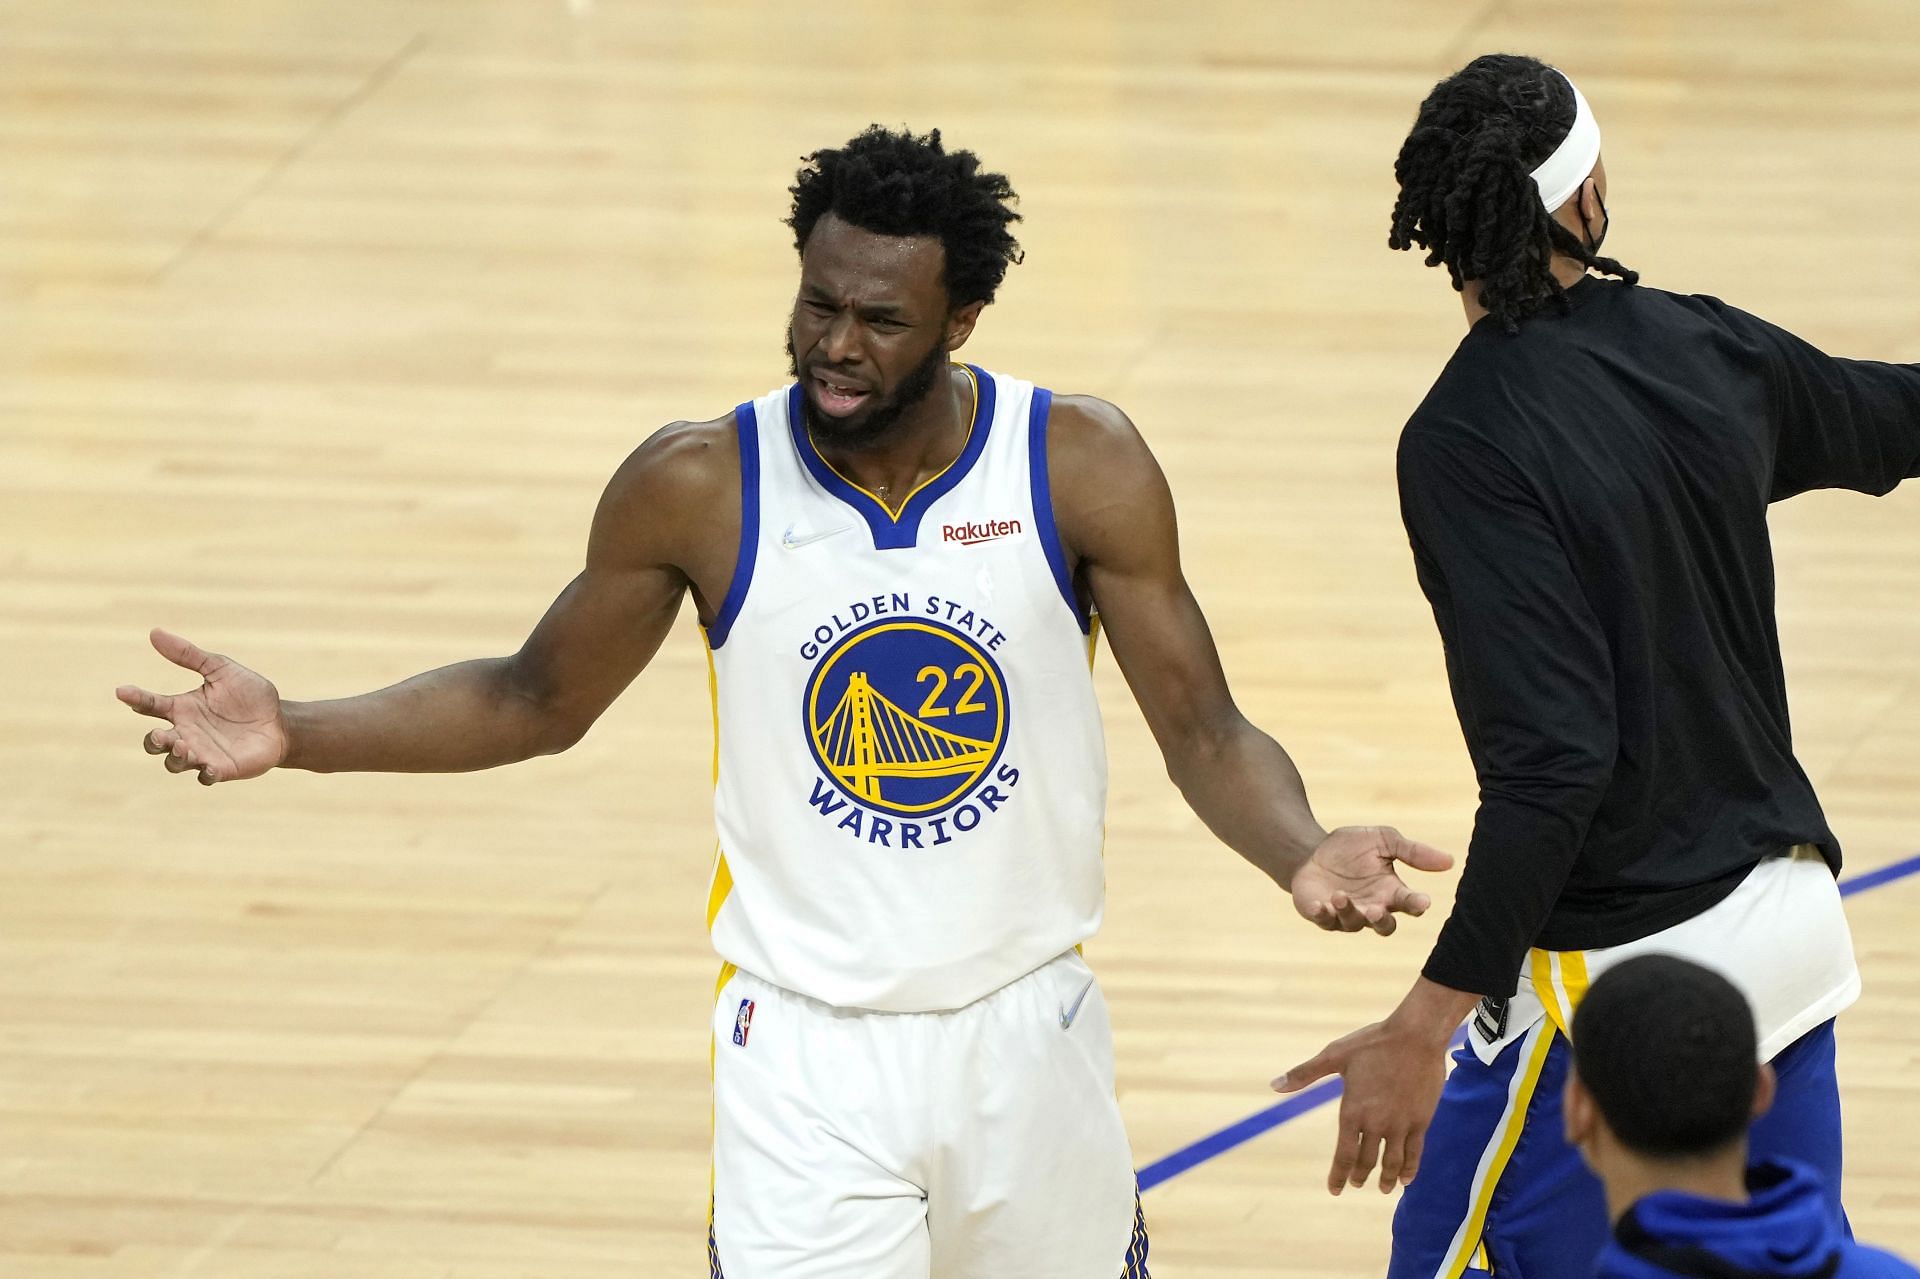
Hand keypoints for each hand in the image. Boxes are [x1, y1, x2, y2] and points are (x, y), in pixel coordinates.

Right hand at [116, 628, 288, 784]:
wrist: (281, 721)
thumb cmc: (249, 695)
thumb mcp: (221, 669)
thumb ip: (189, 655)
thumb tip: (154, 632)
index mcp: (182, 708)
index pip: (150, 705)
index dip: (135, 698)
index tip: (123, 690)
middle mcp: (186, 733)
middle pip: (155, 742)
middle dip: (153, 740)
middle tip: (160, 734)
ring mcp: (201, 753)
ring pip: (174, 762)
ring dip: (175, 757)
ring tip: (184, 747)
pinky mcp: (221, 768)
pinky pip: (205, 777)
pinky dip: (204, 774)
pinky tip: (210, 766)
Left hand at [1273, 1016, 1449, 1194]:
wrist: (1415, 1035)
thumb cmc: (1372, 1043)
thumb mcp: (1334, 1055)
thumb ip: (1304, 1074)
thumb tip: (1274, 1085)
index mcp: (1353, 1111)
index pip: (1343, 1154)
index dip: (1338, 1175)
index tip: (1334, 1189)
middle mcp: (1376, 1123)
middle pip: (1366, 1161)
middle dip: (1359, 1176)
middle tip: (1355, 1183)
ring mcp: (1401, 1124)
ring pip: (1392, 1162)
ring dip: (1386, 1178)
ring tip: (1383, 1188)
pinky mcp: (1421, 1120)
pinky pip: (1415, 1153)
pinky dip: (1410, 1169)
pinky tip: (1406, 1179)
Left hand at [1291, 825, 1452, 934]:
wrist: (1312, 851)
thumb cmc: (1352, 848)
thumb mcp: (1383, 840)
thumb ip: (1412, 851)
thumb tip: (1449, 861)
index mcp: (1391, 892)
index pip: (1410, 903)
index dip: (1416, 904)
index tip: (1423, 901)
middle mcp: (1372, 908)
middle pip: (1385, 925)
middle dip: (1382, 920)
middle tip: (1378, 910)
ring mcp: (1347, 915)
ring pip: (1354, 923)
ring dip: (1349, 911)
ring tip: (1340, 895)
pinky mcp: (1323, 915)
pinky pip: (1325, 921)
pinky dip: (1323, 914)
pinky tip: (1320, 905)